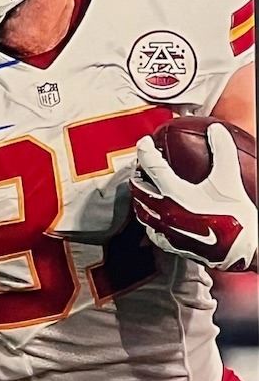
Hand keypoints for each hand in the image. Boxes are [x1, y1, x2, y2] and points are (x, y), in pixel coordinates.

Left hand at [129, 123, 257, 270]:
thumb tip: (215, 130)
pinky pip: (151, 231)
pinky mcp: (171, 244)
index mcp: (174, 192)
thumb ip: (222, 150)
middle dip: (137, 174)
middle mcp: (164, 211)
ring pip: (141, 211)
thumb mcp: (229, 178)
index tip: (145, 143)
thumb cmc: (236, 217)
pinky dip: (149, 220)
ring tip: (145, 188)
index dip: (145, 150)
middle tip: (141, 166)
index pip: (150, 165)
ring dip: (139, 197)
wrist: (243, 250)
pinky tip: (156, 217)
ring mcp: (165, 229)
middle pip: (138, 188)